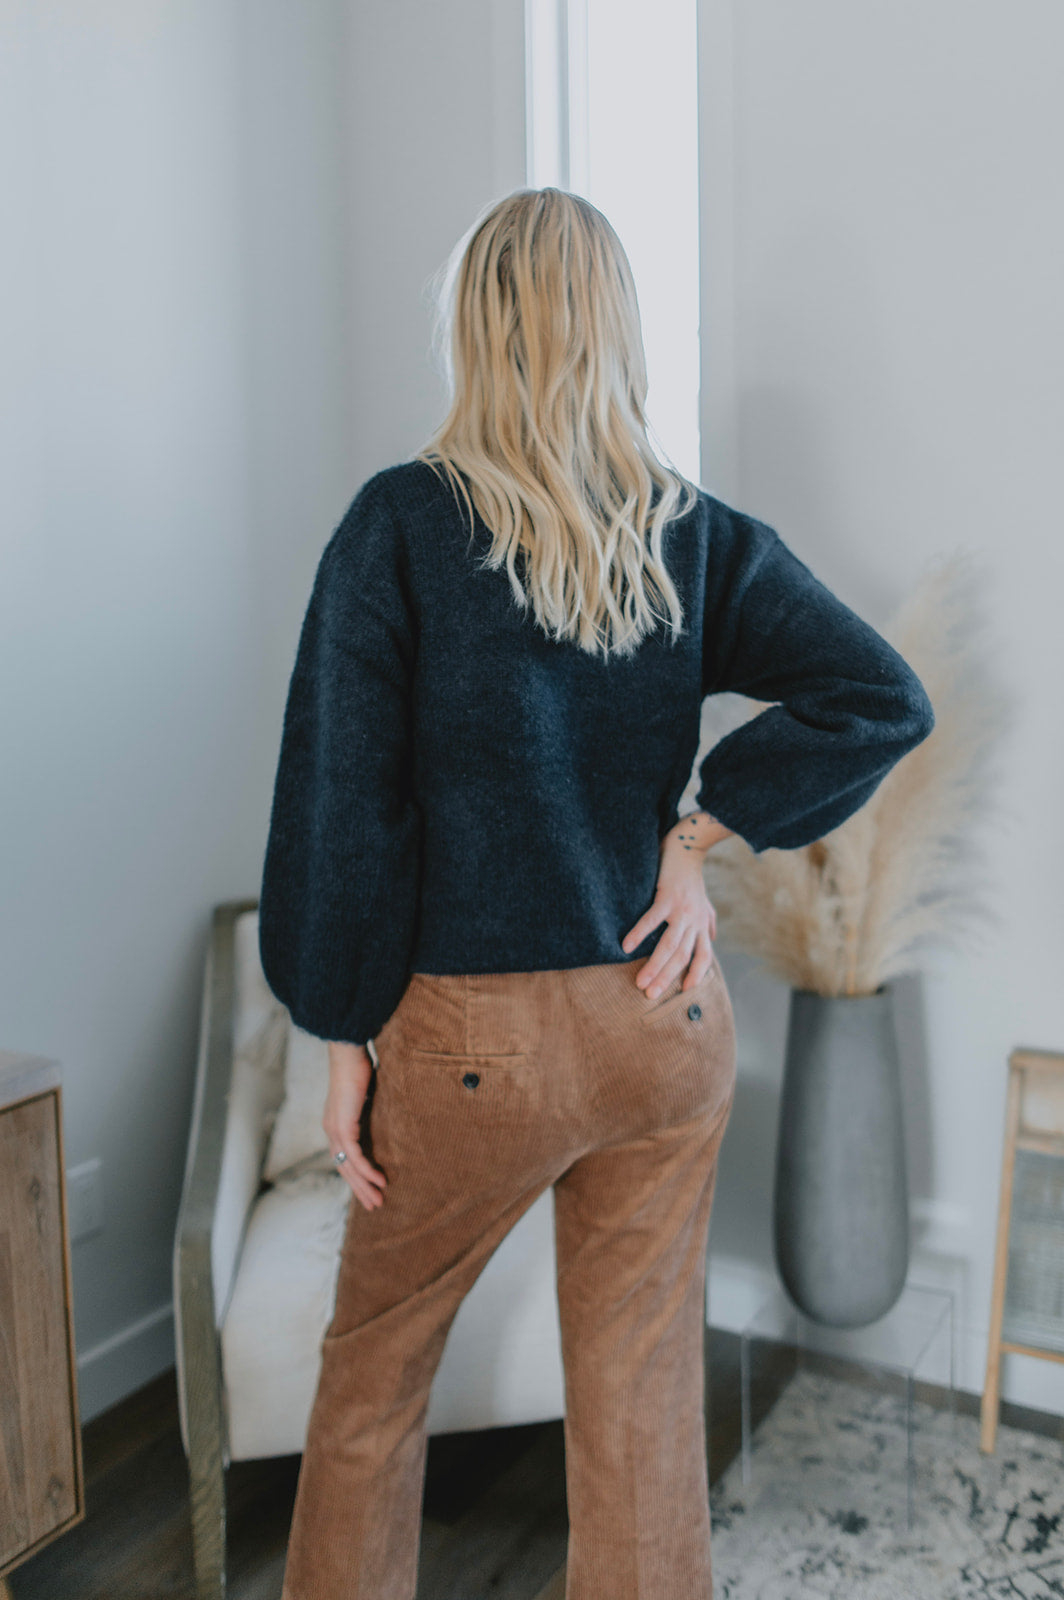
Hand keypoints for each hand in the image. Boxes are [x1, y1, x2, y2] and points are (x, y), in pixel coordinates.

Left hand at [322, 1041, 387, 1209]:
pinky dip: (366, 1171)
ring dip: (364, 1186)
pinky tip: (379, 1181)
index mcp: (335, 1124)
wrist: (348, 1053)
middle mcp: (331, 1130)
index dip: (356, 1175)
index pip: (344, 1158)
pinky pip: (354, 1157)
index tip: (370, 1189)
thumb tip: (385, 1111)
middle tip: (374, 1205)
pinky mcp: (343, 1127)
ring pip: (348, 1167)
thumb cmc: (359, 1067)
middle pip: (344, 1168)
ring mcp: (335, 1129)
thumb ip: (370, 1108)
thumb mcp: (366, 1094)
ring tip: (378, 1201)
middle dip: (359, 1189)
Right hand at [620, 811, 728, 997]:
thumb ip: (708, 921)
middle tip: (650, 996)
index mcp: (701, 925)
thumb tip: (712, 936)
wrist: (688, 849)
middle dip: (666, 978)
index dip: (696, 974)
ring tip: (640, 982)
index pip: (703, 956)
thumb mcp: (705, 902)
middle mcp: (694, 921)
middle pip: (682, 957)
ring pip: (669, 945)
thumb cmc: (691, 877)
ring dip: (654, 966)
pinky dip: (639, 934)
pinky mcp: (667, 897)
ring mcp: (681, 910)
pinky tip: (626, 947)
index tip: (685, 991)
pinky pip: (652, 920)